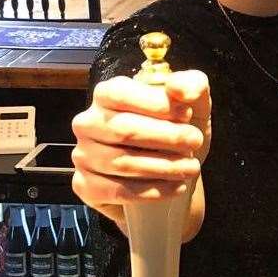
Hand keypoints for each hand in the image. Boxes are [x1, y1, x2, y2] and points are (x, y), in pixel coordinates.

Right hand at [71, 71, 211, 233]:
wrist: (173, 174)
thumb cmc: (177, 132)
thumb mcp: (194, 104)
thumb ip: (192, 85)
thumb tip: (176, 87)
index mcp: (106, 95)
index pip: (121, 94)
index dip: (156, 104)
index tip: (187, 115)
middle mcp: (88, 123)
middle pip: (124, 130)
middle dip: (166, 137)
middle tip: (194, 142)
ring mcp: (83, 156)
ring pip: (122, 163)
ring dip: (164, 166)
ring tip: (191, 167)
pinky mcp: (86, 186)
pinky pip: (117, 191)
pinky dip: (152, 191)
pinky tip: (176, 187)